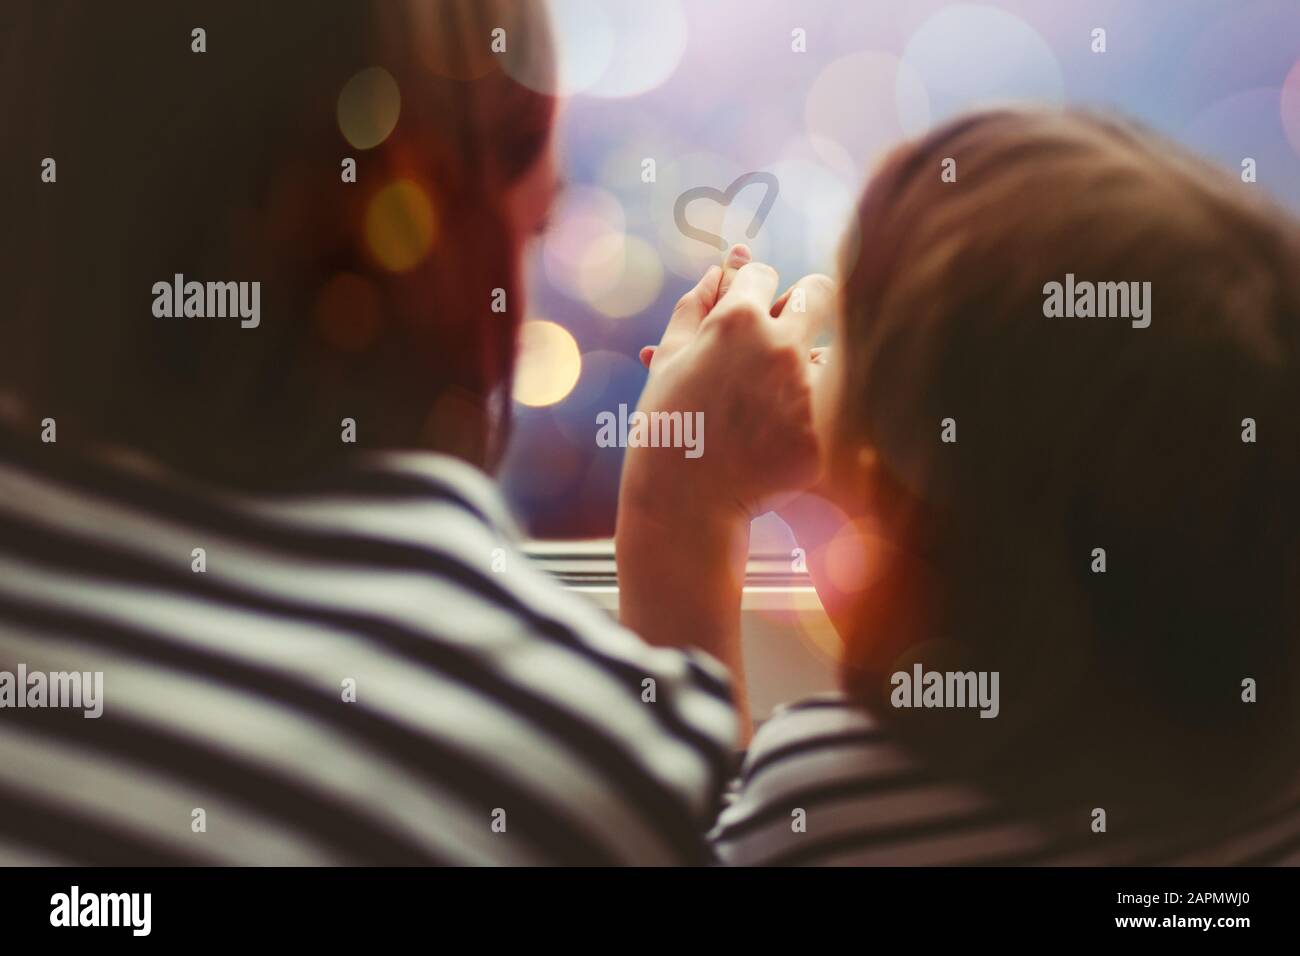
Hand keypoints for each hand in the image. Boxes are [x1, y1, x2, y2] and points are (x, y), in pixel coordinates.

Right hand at [620, 244, 832, 523]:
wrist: (682, 504)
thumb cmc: (668, 426)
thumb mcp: (670, 359)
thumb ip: (696, 304)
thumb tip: (724, 264)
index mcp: (736, 321)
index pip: (763, 273)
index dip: (751, 290)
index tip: (743, 313)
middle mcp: (780, 347)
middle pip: (820, 292)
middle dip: (806, 303)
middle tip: (787, 329)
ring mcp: (807, 392)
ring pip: (831, 352)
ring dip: (810, 364)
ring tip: (770, 400)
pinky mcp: (822, 434)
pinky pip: (827, 411)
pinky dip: (805, 420)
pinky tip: (770, 442)